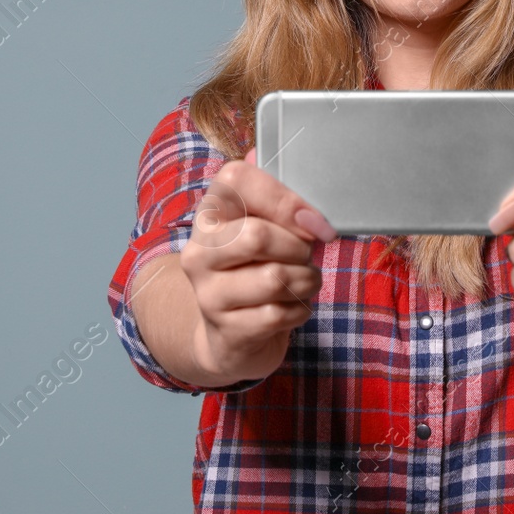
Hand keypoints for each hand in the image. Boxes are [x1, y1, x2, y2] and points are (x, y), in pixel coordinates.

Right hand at [178, 148, 336, 384]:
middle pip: (257, 236)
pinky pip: (279, 314)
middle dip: (299, 247)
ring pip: (274, 278)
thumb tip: (304, 191)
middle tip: (307, 255)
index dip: (285, 198)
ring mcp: (207, 294)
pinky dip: (300, 310)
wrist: (230, 335)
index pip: (236, 179)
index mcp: (209, 213)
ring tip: (304, 280)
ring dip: (306, 280)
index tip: (314, 221)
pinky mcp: (226, 331)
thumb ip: (280, 198)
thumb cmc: (257, 268)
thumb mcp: (265, 225)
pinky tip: (292, 307)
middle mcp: (198, 251)